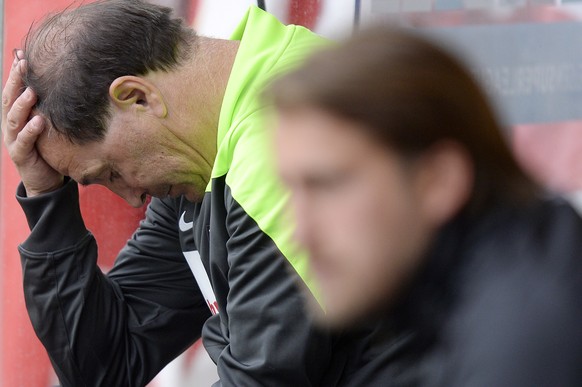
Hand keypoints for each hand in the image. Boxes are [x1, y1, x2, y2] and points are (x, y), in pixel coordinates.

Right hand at [2, 51, 63, 196]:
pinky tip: (39, 121)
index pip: (13, 90)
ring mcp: (12, 139)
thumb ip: (48, 107)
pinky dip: (30, 130)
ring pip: (13, 118)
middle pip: (9, 99)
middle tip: (23, 64)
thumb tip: (64, 84)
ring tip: (31, 92)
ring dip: (22, 104)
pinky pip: (24, 141)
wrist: (44, 180)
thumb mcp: (47, 124)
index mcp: (16, 115)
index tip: (21, 54)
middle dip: (15, 81)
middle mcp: (10, 124)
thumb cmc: (48, 148)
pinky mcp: (20, 154)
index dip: (15, 73)